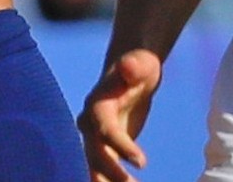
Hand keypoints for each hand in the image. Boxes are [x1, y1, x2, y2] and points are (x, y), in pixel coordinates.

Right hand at [80, 48, 163, 180]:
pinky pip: (103, 170)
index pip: (105, 129)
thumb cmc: (139, 66)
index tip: (143, 162)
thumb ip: (134, 65)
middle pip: (95, 153)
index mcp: (97, 104)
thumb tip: (128, 66)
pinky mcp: (103, 148)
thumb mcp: (141, 63)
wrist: (129, 71)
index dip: (121, 145)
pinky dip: (111, 181)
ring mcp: (94, 137)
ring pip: (95, 166)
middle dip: (111, 174)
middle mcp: (90, 123)